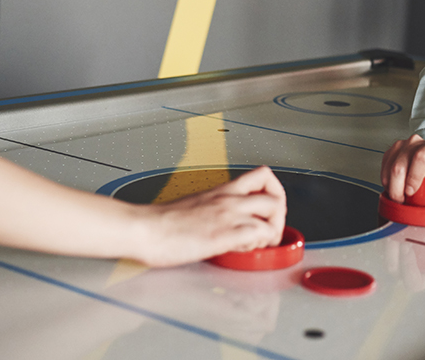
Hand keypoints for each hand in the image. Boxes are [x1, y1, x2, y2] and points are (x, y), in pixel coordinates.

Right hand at [134, 166, 286, 266]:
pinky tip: (242, 250)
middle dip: (279, 217)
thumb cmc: (163, 222)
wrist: (145, 229)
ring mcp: (228, 215)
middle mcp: (229, 199)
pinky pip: (258, 234)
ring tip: (256, 244)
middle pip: (276, 197)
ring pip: (273, 214)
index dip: (275, 191)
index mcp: (223, 190)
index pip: (263, 175)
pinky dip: (258, 244)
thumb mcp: (197, 205)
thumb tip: (227, 220)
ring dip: (271, 233)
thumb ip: (216, 209)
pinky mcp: (224, 234)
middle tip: (268, 231)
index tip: (269, 208)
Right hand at [380, 134, 424, 203]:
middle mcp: (416, 142)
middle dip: (398, 188)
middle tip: (404, 201)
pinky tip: (395, 188)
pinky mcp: (391, 151)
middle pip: (400, 165)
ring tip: (400, 197)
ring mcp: (402, 146)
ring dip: (391, 187)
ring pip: (389, 167)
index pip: (421, 158)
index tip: (411, 192)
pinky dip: (387, 183)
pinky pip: (383, 168)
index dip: (413, 177)